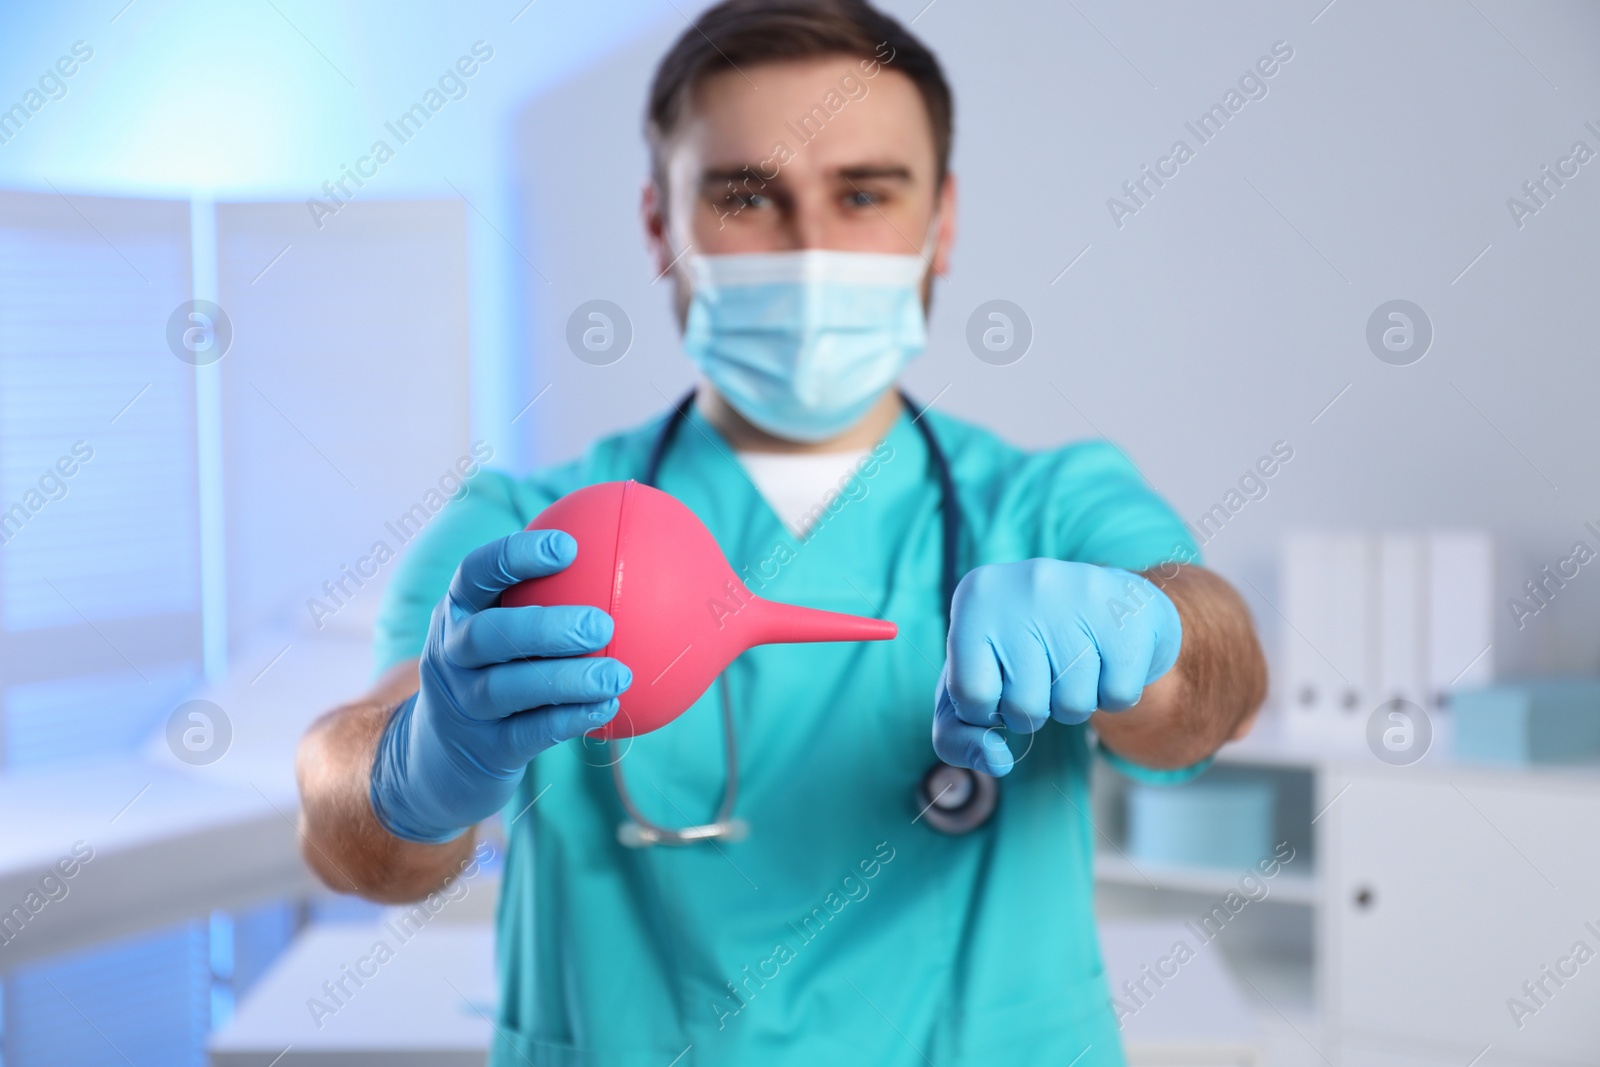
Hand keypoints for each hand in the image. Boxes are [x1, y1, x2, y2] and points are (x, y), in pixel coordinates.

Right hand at [369, 530, 631, 841]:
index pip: (474, 573)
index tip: (568, 547)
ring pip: (507, 689)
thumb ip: (548, 592)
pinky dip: (569, 719)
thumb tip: (632, 552)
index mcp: (456, 611)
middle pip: (487, 635)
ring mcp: (463, 705)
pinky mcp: (484, 748)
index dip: (515, 556)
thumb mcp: (502, 628)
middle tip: (601, 625)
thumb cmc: (497, 670)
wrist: (444, 755)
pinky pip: (529, 733)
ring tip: (618, 674)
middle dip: (544, 628)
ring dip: (567, 681)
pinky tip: (608, 707)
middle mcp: (451, 655)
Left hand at [932, 559, 1180, 776]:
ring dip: (1075, 703)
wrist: (1113, 605)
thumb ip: (957, 735)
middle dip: (1035, 709)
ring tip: (1077, 663)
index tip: (1000, 683)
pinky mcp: (1130, 616)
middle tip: (1045, 671)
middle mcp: (1025, 586)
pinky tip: (1107, 659)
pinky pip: (1118, 698)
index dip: (988, 709)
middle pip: (1023, 708)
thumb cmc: (1029, 650)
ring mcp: (1081, 595)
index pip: (969, 695)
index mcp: (976, 597)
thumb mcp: (976, 682)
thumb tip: (994, 760)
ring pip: (1073, 707)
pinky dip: (1112, 695)